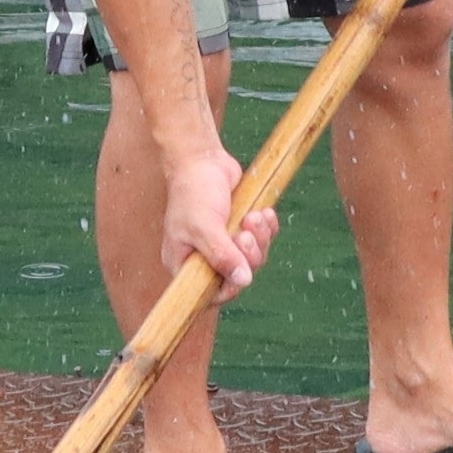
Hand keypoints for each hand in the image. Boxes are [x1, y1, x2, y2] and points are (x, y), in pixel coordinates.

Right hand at [162, 145, 278, 302]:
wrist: (203, 159)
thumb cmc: (194, 192)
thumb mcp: (204, 226)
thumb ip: (222, 255)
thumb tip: (243, 280)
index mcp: (184, 263)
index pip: (209, 293)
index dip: (229, 287)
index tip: (242, 270)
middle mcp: (204, 257)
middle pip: (237, 275)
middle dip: (248, 254)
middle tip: (245, 232)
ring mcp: (224, 243)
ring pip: (253, 257)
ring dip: (260, 238)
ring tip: (254, 216)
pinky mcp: (240, 228)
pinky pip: (262, 240)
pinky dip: (267, 228)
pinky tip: (265, 212)